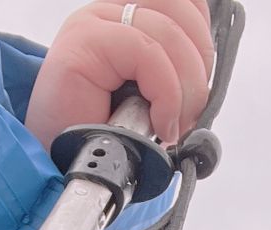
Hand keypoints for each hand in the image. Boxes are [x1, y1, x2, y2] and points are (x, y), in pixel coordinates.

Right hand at [25, 1, 213, 152]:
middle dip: (198, 69)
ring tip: (170, 126)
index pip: (184, 3)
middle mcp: (109, 11)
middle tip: (187, 115)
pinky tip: (160, 123)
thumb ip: (176, 75)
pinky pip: (148, 51)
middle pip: (182, 12)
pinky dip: (166, 93)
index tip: (196, 89)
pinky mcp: (83, 41)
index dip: (202, 40)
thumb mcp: (153, 102)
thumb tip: (210, 74)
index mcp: (127, 18)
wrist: (61, 171)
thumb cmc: (103, 142)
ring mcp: (94, 22)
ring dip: (184, 90)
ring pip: (170, 32)